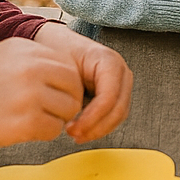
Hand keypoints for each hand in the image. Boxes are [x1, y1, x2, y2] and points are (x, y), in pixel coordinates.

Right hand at [0, 25, 132, 163]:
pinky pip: (54, 129)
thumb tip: (71, 77)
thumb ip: (35, 62)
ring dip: (55, 118)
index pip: (67, 65)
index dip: (62, 84)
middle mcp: (30, 66)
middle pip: (74, 85)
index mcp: (24, 47)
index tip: (48, 95)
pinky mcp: (26, 122)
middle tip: (46, 112)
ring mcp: (29, 94)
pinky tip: (20, 131)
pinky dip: (43, 134)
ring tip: (29, 120)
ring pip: (69, 109)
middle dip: (66, 101)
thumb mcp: (1, 59)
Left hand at [34, 22, 132, 143]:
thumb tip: (69, 116)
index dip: (94, 117)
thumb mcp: (61, 66)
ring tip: (76, 134)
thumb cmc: (59, 51)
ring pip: (119, 115)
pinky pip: (114, 115)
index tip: (74, 128)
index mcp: (110, 61)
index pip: (110, 96)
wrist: (58, 44)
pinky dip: (100, 126)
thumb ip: (69, 89)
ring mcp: (121, 83)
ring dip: (99, 129)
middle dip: (97, 127)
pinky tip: (82, 130)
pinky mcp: (116, 93)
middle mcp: (121, 72)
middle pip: (119, 108)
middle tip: (75, 135)